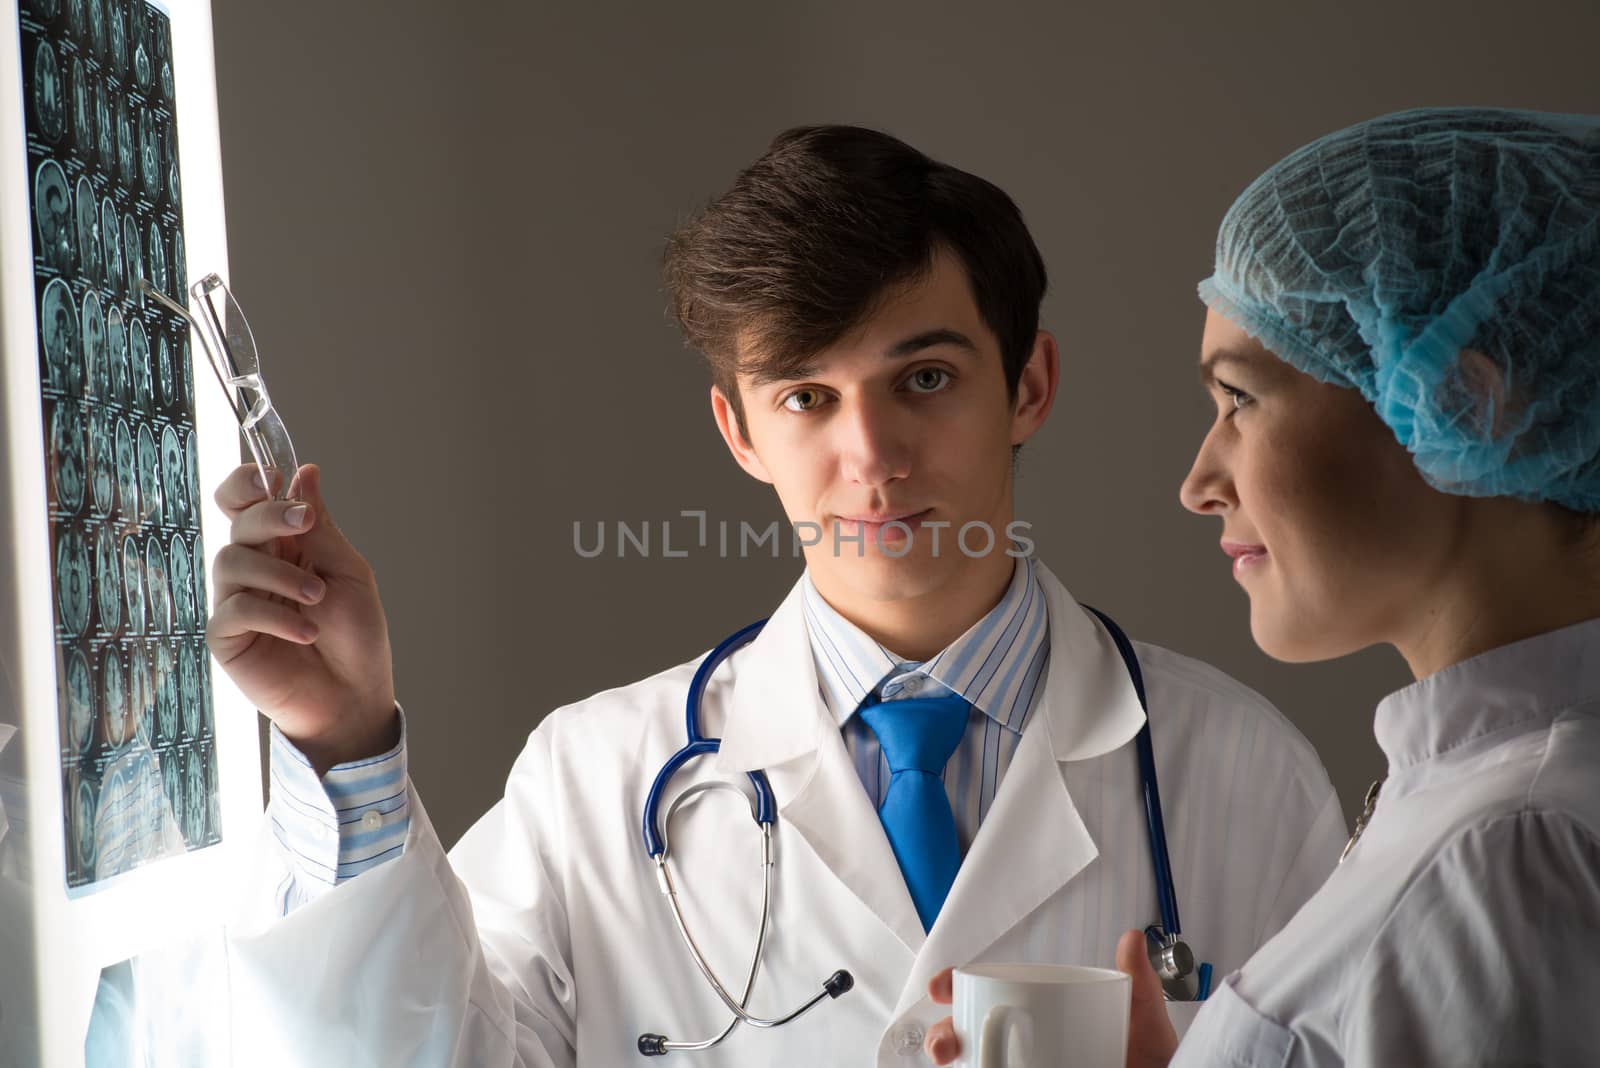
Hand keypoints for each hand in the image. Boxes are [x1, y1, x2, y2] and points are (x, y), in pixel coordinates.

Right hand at [207, 464, 396, 773]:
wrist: (354, 697)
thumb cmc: (356, 637)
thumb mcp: (348, 573)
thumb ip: (320, 527)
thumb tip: (305, 472)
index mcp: (282, 546)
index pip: (244, 501)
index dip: (247, 483)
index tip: (273, 478)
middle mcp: (253, 568)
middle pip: (237, 523)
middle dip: (270, 516)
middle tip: (305, 525)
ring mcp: (236, 602)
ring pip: (231, 561)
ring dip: (280, 574)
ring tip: (318, 599)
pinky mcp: (227, 637)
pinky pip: (234, 610)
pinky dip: (274, 615)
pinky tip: (306, 632)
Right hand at [923, 937, 1178, 1067]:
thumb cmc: (1151, 1062)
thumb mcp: (1145, 1022)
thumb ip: (1139, 984)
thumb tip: (1133, 938)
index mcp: (1043, 1015)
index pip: (989, 995)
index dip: (956, 988)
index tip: (942, 986)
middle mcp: (1024, 1047)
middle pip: (968, 1035)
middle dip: (943, 1033)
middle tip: (946, 1039)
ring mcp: (1020, 1067)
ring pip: (972, 1063)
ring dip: (949, 1058)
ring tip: (949, 1059)